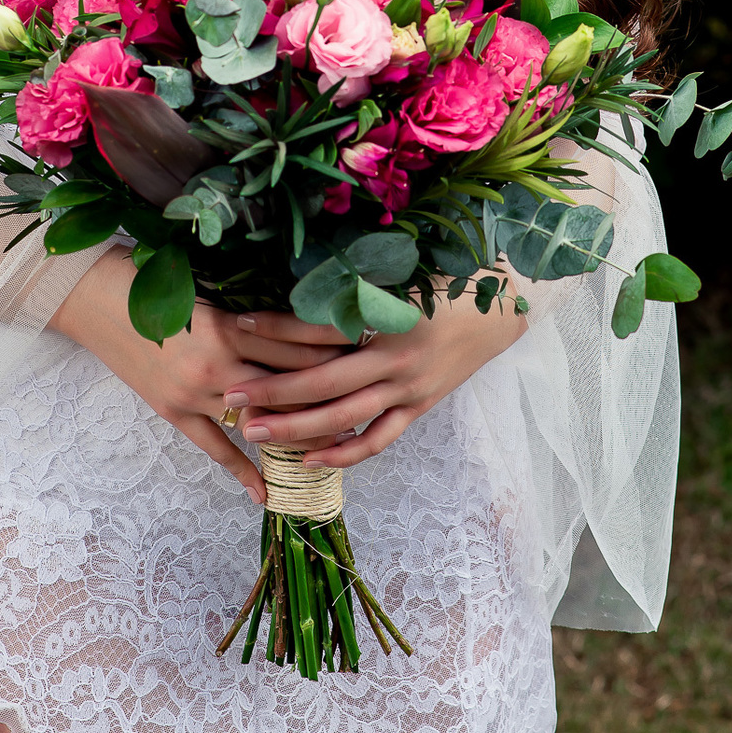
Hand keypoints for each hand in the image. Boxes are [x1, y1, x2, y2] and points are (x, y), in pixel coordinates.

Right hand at [47, 246, 348, 503]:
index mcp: (229, 324)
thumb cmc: (148, 279)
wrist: (92, 298)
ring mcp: (195, 393)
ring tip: (335, 446)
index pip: (296, 342)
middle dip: (329, 393)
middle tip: (366, 401)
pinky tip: (267, 491)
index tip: (366, 349)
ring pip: (259, 419)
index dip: (333, 348)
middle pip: (287, 384)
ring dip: (297, 432)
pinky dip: (243, 470)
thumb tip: (294, 320)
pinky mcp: (173, 411)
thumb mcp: (203, 288)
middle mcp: (218, 363)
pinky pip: (215, 448)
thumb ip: (246, 310)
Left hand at [221, 289, 527, 468]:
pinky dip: (344, 452)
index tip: (240, 323)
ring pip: (345, 417)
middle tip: (232, 397)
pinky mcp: (418, 407)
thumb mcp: (402, 273)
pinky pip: (378, 439)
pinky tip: (310, 459)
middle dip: (274, 391)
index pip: (323, 326)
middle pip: (324, 382)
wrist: (499, 311)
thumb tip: (301, 282)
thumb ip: (356, 285)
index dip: (279, 326)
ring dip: (297, 429)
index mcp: (389, 317)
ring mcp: (408, 388)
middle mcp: (396, 358)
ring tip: (254, 434)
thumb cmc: (445, 282)